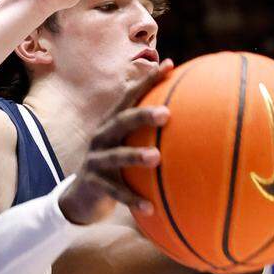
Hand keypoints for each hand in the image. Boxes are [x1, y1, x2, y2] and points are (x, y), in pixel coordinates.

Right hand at [58, 60, 173, 223]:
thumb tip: (191, 121)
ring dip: (135, 156)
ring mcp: (96, 160)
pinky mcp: (94, 184)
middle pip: (121, 121)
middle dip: (142, 115)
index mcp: (112, 123)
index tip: (169, 65)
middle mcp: (101, 137)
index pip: (130, 97)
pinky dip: (133, 200)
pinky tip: (151, 208)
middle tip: (166, 113)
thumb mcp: (127, 146)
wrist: (81, 196)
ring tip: (156, 158)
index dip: (148, 80)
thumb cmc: (116, 166)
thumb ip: (149, 133)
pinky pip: (116, 193)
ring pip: (116, 156)